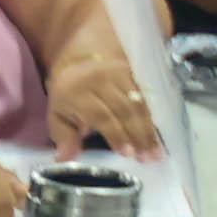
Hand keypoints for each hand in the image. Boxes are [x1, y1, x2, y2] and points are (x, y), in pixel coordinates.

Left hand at [39, 22, 160, 158]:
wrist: (80, 57)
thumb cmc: (67, 94)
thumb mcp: (56, 115)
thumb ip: (63, 137)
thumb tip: (65, 158)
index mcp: (77, 91)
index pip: (100, 115)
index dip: (115, 135)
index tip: (127, 153)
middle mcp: (100, 80)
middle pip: (124, 109)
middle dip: (137, 136)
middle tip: (148, 158)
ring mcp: (119, 74)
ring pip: (138, 104)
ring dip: (149, 129)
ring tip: (157, 153)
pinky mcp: (133, 72)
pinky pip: (146, 96)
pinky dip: (153, 117)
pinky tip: (160, 135)